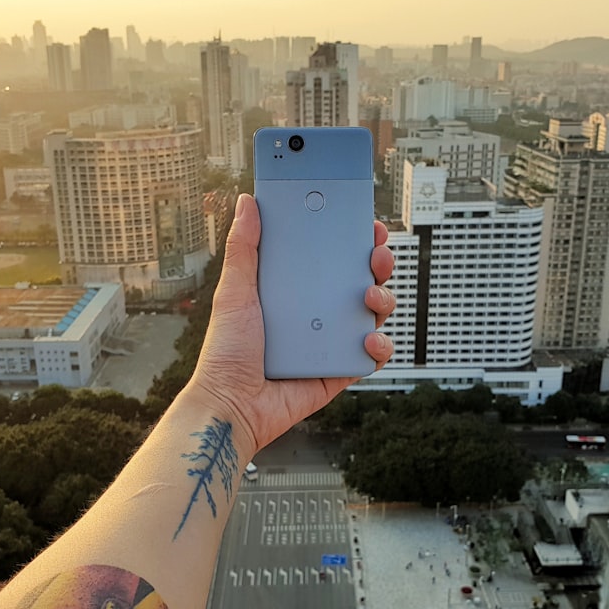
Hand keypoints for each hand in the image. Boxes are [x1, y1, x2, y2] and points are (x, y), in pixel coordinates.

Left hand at [186, 193, 394, 454]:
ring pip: (372, 315)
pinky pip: (370, 357)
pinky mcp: (338, 371)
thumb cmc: (226, 353)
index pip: (330, 259)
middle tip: (377, 255)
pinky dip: (377, 347)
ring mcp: (329, 343)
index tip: (365, 225)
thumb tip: (246, 204)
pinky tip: (366, 339)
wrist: (231, 405)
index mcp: (293, 291)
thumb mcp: (234, 292)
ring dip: (382, 300)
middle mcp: (315, 314)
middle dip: (377, 264)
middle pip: (359, 281)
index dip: (352, 241)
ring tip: (370, 297)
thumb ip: (243, 247)